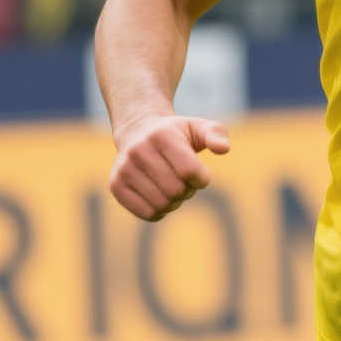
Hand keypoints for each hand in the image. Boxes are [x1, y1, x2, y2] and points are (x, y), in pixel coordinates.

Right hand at [108, 115, 230, 221]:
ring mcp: (124, 168)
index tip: (200, 174)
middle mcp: (138, 150)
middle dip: (188, 190)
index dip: (201, 178)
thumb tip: (223, 149)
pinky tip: (160, 197)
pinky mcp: (116, 185)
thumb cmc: (175, 133)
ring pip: (161, 204)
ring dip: (175, 202)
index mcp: (161, 135)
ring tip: (173, 188)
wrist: (137, 130)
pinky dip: (160, 212)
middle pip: (176, 190)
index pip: (189, 170)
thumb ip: (216, 133)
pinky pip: (146, 214)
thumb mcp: (198, 127)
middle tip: (185, 182)